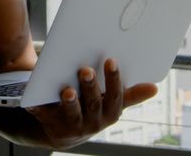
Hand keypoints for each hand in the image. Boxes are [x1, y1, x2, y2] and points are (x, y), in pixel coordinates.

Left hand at [24, 59, 157, 149]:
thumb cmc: (92, 107)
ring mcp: (72, 126)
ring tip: (67, 90)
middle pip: (92, 104)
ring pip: (72, 114)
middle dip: (90, 87)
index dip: (113, 80)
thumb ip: (130, 94)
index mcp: (109, 113)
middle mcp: (93, 123)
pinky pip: (45, 116)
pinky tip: (35, 98)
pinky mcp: (51, 126)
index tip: (111, 60)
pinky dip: (39, 107)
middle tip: (86, 69)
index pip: (114, 96)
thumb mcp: (111, 102)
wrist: (64, 131)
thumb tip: (155, 87)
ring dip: (70, 102)